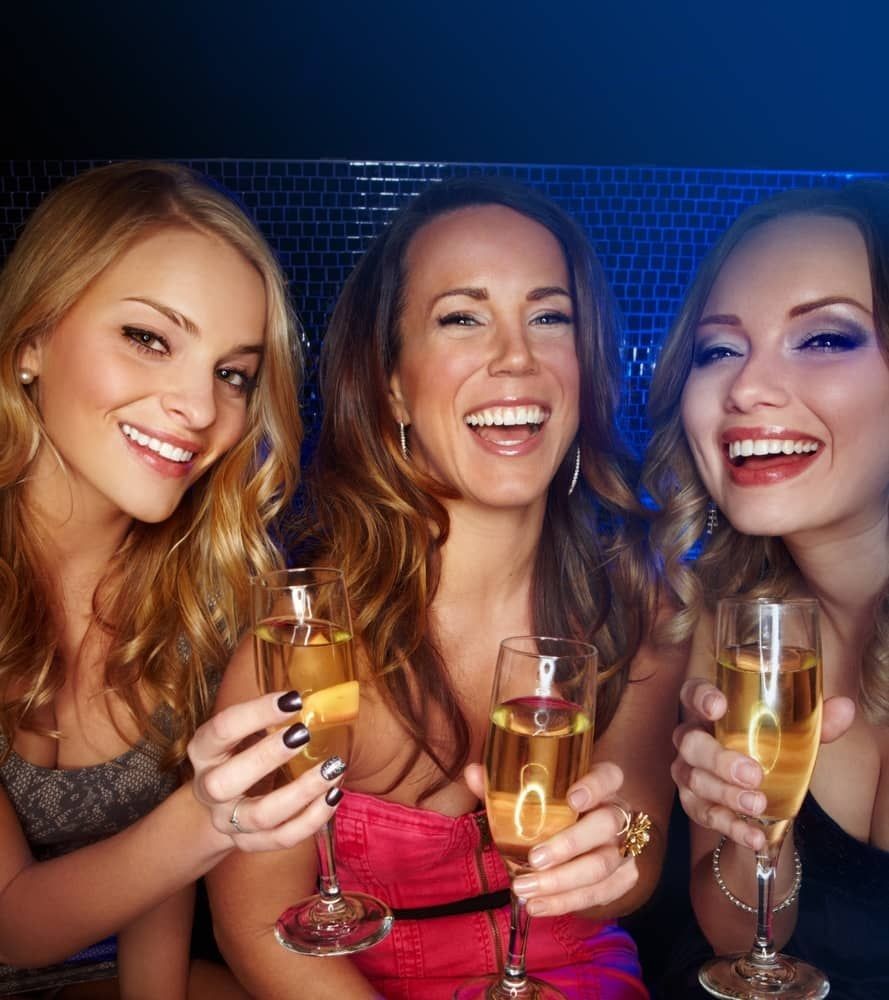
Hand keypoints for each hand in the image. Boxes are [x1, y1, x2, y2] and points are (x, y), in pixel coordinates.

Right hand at [188, 691, 345, 852]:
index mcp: (204, 750)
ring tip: (332, 768)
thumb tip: (318, 697)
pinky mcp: (250, 843)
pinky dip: (312, 819)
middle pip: (227, 781)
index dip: (256, 713)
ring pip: (261, 815)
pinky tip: (333, 795)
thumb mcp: (244, 732)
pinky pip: (282, 837)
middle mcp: (209, 788)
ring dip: (301, 792)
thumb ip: (269, 718)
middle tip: (304, 734)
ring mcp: (228, 821)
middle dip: (267, 756)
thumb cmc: (241, 753)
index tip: (293, 699)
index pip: (222, 729)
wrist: (223, 805)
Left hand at [465, 762, 637, 916]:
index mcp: (601, 785)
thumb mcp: (534, 795)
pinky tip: (539, 906)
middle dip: (570, 844)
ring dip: (562, 881)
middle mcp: (618, 812)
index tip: (572, 798)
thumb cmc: (556, 810)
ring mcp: (624, 847)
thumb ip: (504, 784)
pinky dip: (567, 903)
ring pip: (603, 865)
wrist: (585, 840)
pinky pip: (601, 894)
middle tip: (534, 859)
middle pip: (606, 825)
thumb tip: (472, 772)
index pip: (609, 776)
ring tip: (524, 889)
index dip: (595, 786)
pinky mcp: (624, 877)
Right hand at [672, 677, 854, 850]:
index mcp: (710, 713)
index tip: (719, 706)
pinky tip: (753, 836)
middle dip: (719, 759)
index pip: (693, 694)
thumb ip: (815, 723)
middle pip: (690, 743)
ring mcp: (689, 772)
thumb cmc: (768, 750)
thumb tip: (845, 708)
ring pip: (695, 780)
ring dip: (727, 795)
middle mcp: (691, 739)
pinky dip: (730, 827)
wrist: (759, 794)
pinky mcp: (694, 803)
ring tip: (758, 805)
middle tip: (752, 774)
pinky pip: (706, 815)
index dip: (700, 697)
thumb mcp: (791, 736)